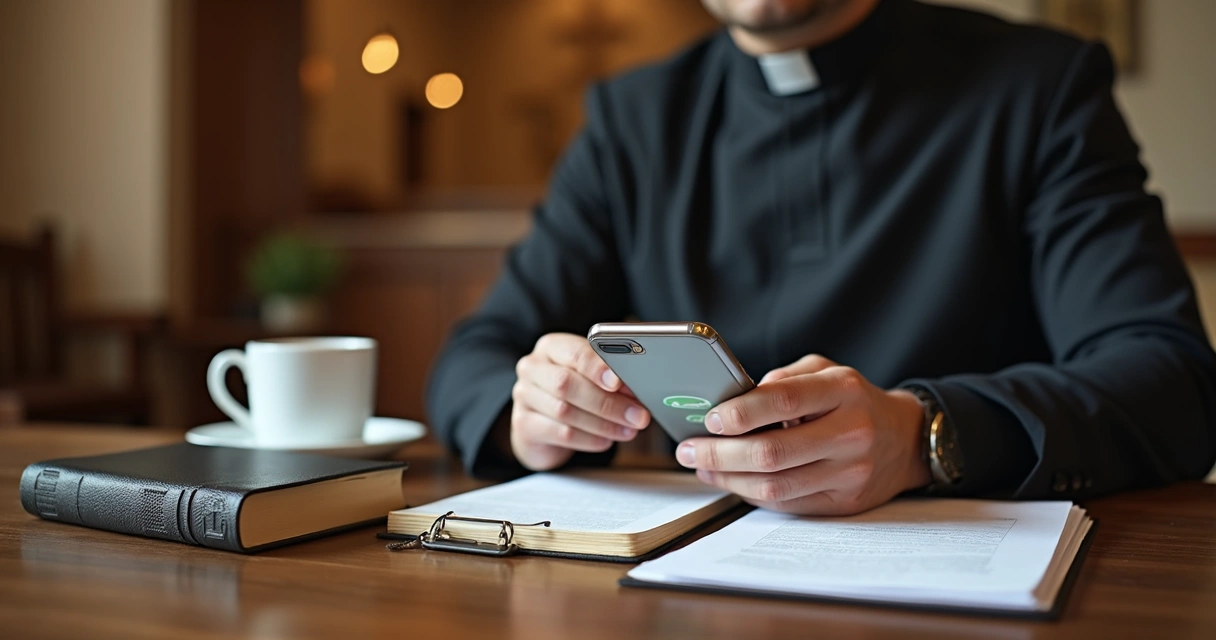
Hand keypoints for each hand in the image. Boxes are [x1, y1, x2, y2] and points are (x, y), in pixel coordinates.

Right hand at [510, 333, 650, 470]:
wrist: (541, 424)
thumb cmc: (572, 393)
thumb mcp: (589, 377)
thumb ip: (608, 378)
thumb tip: (635, 390)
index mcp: (551, 347)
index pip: (574, 352)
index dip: (597, 367)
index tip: (619, 382)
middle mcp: (532, 368)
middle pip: (567, 384)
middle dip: (607, 402)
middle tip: (637, 415)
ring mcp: (524, 396)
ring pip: (565, 412)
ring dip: (603, 424)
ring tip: (628, 430)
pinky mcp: (524, 425)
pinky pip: (561, 434)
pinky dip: (589, 439)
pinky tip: (606, 441)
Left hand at [676, 355, 930, 515]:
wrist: (905, 439)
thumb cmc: (853, 400)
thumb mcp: (825, 371)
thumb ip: (783, 379)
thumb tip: (734, 401)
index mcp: (844, 391)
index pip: (783, 400)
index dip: (740, 412)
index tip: (709, 419)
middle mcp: (851, 433)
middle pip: (772, 452)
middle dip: (720, 453)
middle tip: (689, 449)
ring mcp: (850, 472)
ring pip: (775, 485)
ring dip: (729, 478)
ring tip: (702, 466)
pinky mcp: (844, 502)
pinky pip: (787, 503)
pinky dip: (752, 493)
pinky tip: (732, 480)